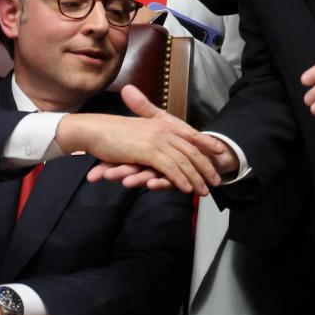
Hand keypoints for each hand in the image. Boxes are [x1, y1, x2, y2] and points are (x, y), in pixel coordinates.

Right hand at [74, 85, 229, 194]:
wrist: (94, 129)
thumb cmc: (110, 130)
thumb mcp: (135, 128)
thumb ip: (149, 132)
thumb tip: (159, 140)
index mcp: (161, 124)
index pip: (190, 134)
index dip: (206, 142)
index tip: (220, 152)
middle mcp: (163, 131)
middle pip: (191, 150)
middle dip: (205, 167)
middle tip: (216, 180)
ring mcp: (157, 141)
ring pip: (183, 161)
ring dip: (195, 178)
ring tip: (204, 190)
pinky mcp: (149, 152)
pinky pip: (169, 168)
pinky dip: (179, 179)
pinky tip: (187, 189)